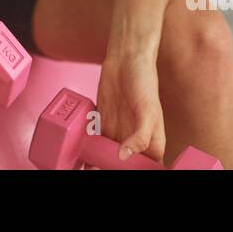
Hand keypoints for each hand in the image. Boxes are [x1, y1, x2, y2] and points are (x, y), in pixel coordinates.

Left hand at [94, 49, 163, 166]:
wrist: (125, 59)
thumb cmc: (144, 82)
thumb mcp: (148, 110)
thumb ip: (141, 136)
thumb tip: (124, 156)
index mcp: (152, 144)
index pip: (146, 168)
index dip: (136, 172)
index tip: (122, 172)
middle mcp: (135, 142)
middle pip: (123, 166)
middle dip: (110, 170)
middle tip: (96, 171)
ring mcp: (118, 134)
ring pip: (107, 159)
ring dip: (97, 165)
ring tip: (87, 168)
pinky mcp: (102, 124)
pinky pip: (95, 144)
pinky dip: (88, 152)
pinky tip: (80, 156)